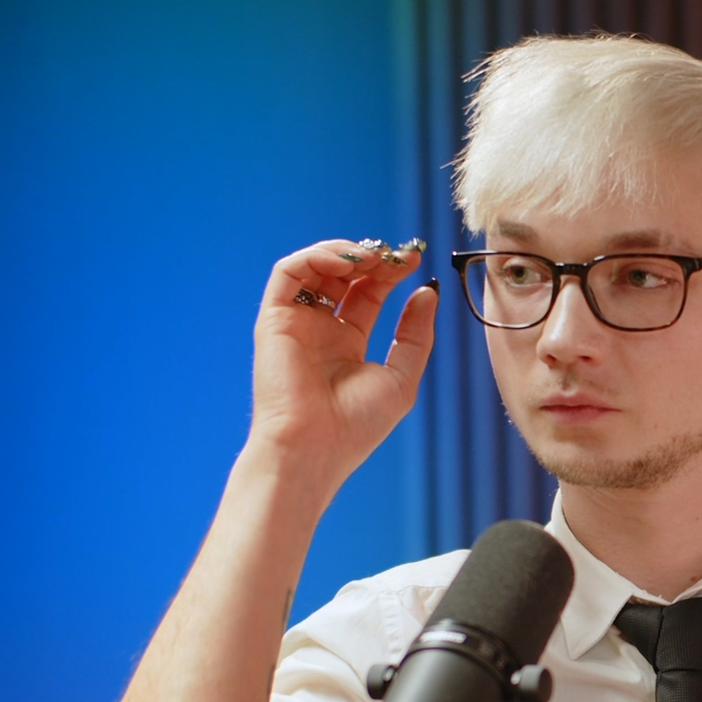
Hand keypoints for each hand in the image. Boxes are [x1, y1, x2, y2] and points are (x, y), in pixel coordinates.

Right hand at [244, 239, 437, 490]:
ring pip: (316, 267)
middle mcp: (320, 329)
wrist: (312, 449)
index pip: (369, 293)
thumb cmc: (355, 427)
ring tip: (374, 256)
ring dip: (346, 252)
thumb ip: (416, 335)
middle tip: (399, 253)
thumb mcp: (402, 378)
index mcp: (347, 344)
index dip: (392, 273)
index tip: (417, 260)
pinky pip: (289, 273)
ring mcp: (297, 322)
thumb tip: (427, 292)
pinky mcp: (275, 319)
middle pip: (346, 277)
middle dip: (374, 258)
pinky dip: (317, 257)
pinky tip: (347, 262)